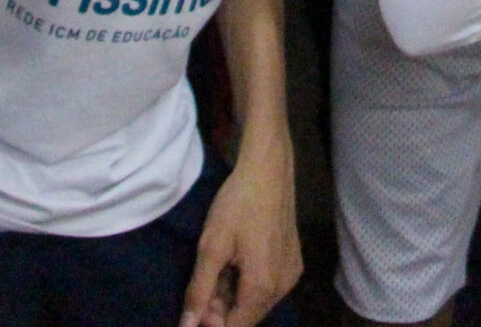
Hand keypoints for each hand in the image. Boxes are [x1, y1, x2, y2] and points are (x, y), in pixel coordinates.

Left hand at [179, 141, 301, 326]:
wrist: (268, 170)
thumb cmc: (237, 204)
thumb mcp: (211, 246)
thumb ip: (199, 291)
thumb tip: (187, 326)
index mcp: (263, 287)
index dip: (211, 321)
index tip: (197, 299)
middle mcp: (283, 287)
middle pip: (247, 316)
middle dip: (222, 308)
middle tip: (204, 280)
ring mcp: (291, 275)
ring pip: (257, 303)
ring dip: (234, 296)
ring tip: (220, 267)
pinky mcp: (294, 263)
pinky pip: (268, 287)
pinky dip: (250, 284)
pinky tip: (237, 261)